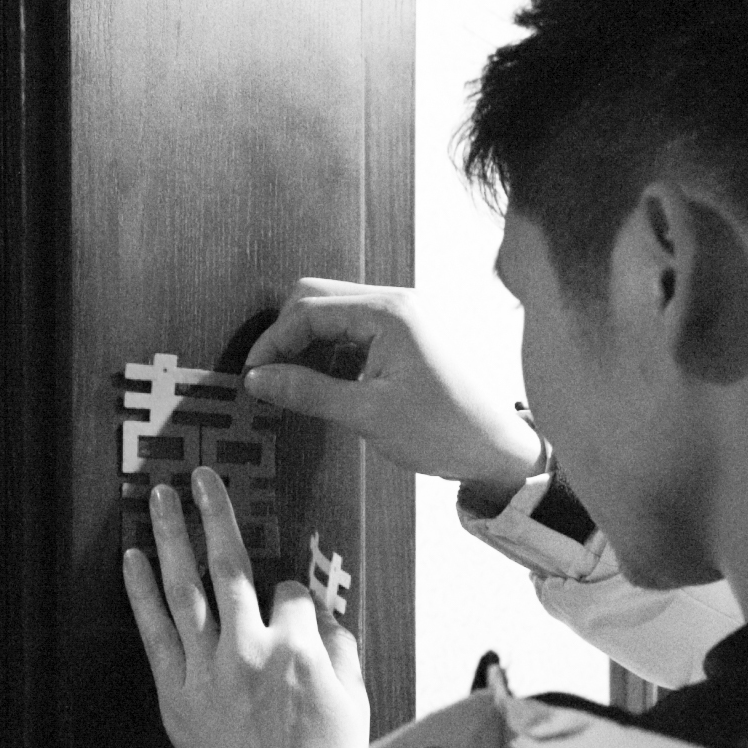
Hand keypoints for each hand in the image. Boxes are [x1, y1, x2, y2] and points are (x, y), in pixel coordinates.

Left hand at [122, 466, 369, 747]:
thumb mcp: (356, 704)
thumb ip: (340, 648)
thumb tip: (320, 613)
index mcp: (301, 649)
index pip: (293, 592)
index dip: (295, 594)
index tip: (292, 606)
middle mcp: (251, 648)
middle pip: (231, 565)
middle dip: (216, 514)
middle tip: (202, 476)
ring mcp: (208, 670)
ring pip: (186, 587)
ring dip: (171, 536)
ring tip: (157, 496)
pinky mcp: (177, 696)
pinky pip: (156, 632)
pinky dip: (141, 593)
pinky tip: (132, 559)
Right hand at [244, 278, 542, 498]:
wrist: (495, 449)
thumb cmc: (443, 431)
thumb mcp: (368, 414)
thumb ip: (308, 391)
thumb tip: (257, 379)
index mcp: (389, 312)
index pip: (309, 309)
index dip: (273, 342)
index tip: (252, 376)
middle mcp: (395, 303)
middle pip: (317, 298)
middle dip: (286, 335)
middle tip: (267, 378)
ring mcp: (401, 318)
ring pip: (332, 314)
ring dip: (307, 344)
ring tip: (291, 386)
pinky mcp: (404, 337)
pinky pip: (352, 331)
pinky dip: (329, 353)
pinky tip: (321, 385)